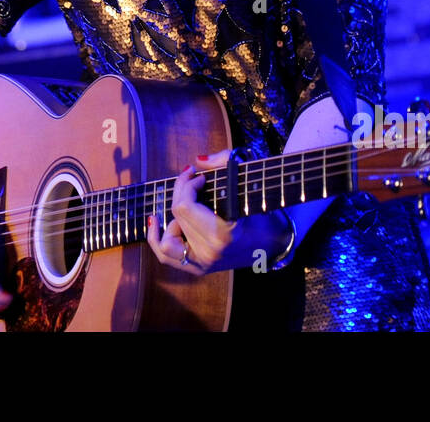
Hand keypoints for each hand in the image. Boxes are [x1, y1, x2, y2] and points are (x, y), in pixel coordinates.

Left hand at [145, 151, 293, 275]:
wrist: (275, 241)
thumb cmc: (262, 210)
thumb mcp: (248, 180)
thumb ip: (224, 162)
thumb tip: (197, 161)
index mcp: (222, 235)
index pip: (185, 206)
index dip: (187, 185)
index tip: (200, 177)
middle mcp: (210, 253)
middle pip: (177, 215)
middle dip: (182, 190)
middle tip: (192, 180)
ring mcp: (203, 264)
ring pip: (167, 235)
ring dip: (172, 214)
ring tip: (184, 203)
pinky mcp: (199, 269)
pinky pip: (166, 256)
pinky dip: (156, 239)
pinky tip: (154, 222)